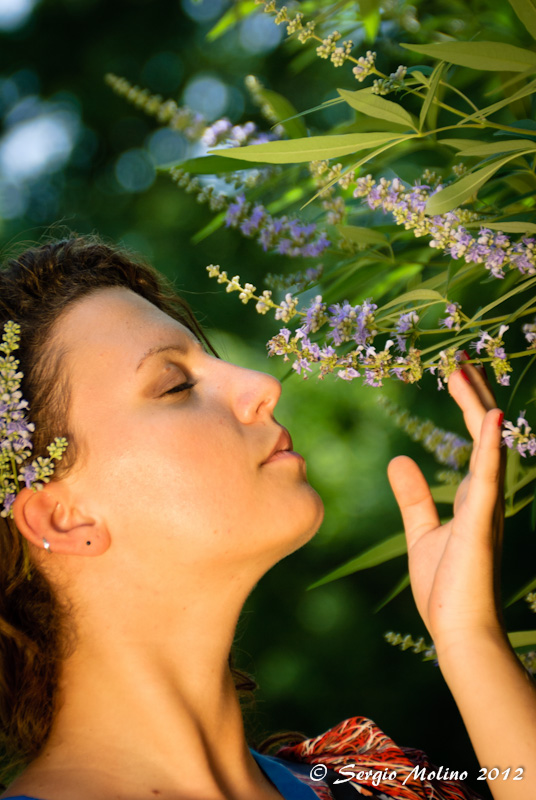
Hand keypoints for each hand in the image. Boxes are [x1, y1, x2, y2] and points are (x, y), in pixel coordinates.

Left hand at [387, 363, 506, 652]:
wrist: (459, 632)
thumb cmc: (446, 588)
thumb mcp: (422, 531)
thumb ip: (413, 496)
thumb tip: (398, 460)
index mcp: (475, 496)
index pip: (474, 437)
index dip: (468, 403)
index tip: (456, 370)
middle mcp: (487, 495)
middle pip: (485, 432)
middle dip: (474, 393)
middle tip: (461, 357)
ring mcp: (488, 507)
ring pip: (490, 444)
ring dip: (478, 406)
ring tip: (465, 370)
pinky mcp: (482, 523)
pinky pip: (489, 477)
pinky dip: (490, 445)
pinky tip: (490, 415)